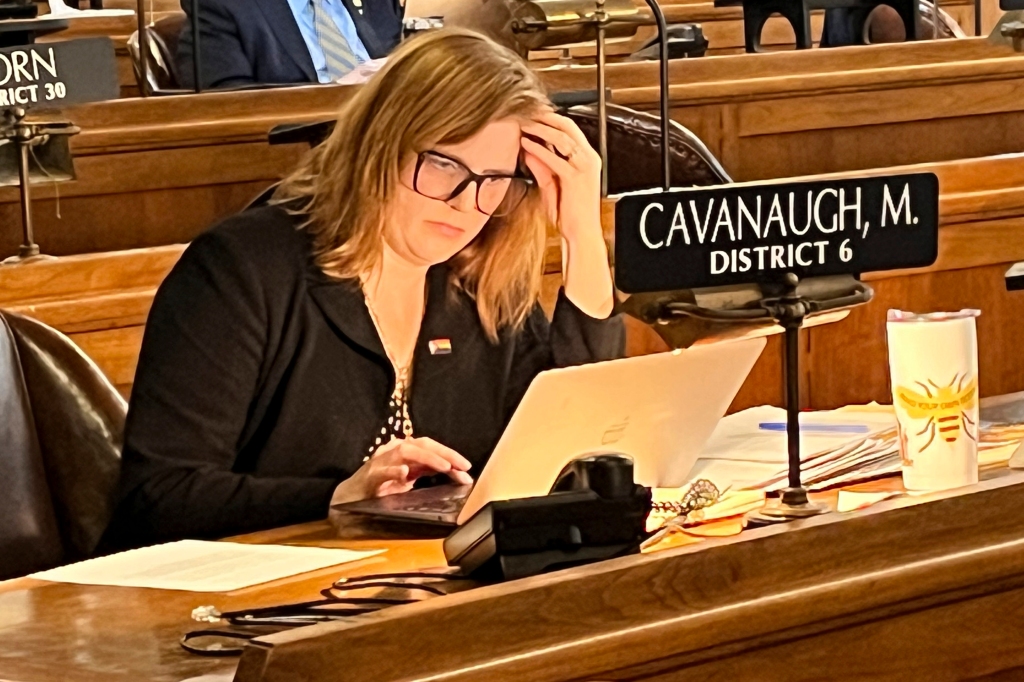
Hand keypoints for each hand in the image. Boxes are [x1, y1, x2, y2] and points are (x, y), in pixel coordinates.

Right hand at [330, 437, 473, 505]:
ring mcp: (380, 462)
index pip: (430, 445)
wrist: (349, 497)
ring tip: (444, 466)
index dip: (450, 453)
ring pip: (404, 452)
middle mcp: (393, 451)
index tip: (467, 467)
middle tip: (462, 465)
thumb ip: (428, 471)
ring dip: (427, 458)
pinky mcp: (369, 477)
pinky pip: (382, 471)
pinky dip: (394, 471)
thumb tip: (458, 473)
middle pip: (421, 444)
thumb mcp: (408, 477)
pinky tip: (405, 474)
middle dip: (444, 453)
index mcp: (404, 451)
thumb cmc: (381, 486)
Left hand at [521, 112, 613, 318]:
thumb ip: (541, 167)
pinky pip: (555, 158)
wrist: (581, 233)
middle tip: (527, 111)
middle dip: (546, 117)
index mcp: (586, 159)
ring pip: (562, 138)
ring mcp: (583, 167)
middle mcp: (588, 159)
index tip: (533, 114)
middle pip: (567, 126)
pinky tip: (527, 144)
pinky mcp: (575, 177)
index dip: (551, 119)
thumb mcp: (551, 185)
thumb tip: (528, 150)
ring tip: (524, 124)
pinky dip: (540, 149)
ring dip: (541, 128)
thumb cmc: (569, 213)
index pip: (569, 130)